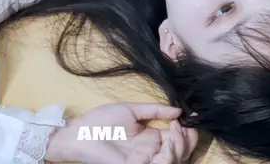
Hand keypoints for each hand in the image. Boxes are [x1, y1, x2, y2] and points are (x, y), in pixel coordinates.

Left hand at [45, 102, 197, 163]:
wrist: (82, 131)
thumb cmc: (102, 120)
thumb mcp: (132, 110)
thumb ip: (155, 110)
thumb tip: (179, 110)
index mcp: (150, 138)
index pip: (177, 140)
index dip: (187, 132)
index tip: (188, 119)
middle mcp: (151, 152)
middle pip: (180, 153)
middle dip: (187, 140)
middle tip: (181, 126)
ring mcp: (145, 161)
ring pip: (174, 161)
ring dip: (180, 147)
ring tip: (173, 133)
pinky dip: (169, 156)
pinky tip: (166, 142)